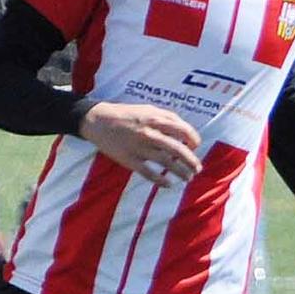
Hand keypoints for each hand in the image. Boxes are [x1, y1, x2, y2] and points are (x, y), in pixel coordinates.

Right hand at [79, 102, 202, 185]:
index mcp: (155, 119)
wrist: (97, 120)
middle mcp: (149, 133)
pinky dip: (161, 181)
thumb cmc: (127, 114)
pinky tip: (168, 185)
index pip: (184, 131)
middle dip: (191, 161)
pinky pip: (149, 174)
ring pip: (166, 163)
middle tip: (197, 169)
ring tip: (187, 178)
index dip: (194, 140)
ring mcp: (139, 147)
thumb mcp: (148, 109)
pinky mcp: (129, 160)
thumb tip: (186, 133)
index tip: (195, 147)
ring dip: (181, 172)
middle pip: (178, 150)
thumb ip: (167, 118)